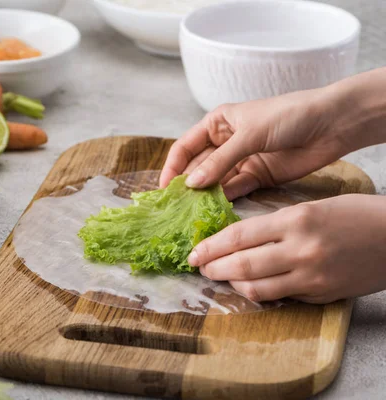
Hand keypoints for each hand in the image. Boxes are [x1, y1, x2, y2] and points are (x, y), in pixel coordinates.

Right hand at [160, 89, 348, 199]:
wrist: (332, 123)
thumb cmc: (289, 115)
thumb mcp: (249, 134)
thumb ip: (220, 161)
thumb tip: (191, 184)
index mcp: (218, 123)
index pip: (185, 147)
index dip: (172, 167)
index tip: (164, 189)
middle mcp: (225, 142)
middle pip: (199, 167)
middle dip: (188, 185)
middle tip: (176, 207)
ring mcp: (241, 160)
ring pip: (216, 181)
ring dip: (206, 195)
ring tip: (192, 213)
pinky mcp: (258, 176)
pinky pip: (236, 189)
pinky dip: (226, 199)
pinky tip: (215, 209)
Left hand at [188, 195, 385, 302]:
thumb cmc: (354, 214)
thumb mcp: (311, 207)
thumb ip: (275, 224)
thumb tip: (239, 239)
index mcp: (296, 220)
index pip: (239, 236)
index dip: (210, 246)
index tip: (195, 251)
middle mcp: (301, 250)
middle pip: (242, 266)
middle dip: (213, 268)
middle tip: (200, 267)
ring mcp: (311, 277)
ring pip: (256, 289)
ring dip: (232, 284)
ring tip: (222, 277)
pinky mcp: (321, 296)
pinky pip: (280, 298)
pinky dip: (259, 293)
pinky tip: (251, 286)